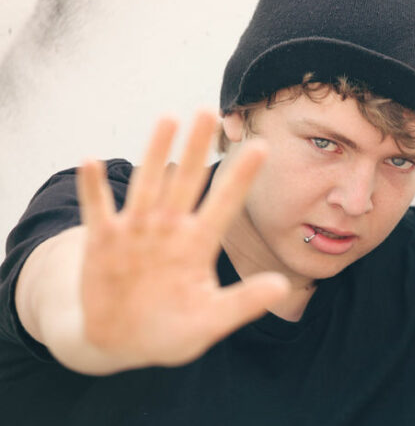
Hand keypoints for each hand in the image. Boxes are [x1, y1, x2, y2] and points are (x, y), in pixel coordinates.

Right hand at [76, 111, 289, 370]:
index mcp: (199, 245)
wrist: (121, 342)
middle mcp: (170, 230)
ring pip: (148, 185)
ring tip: (167, 119)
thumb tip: (283, 286)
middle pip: (187, 182)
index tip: (261, 147)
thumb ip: (243, 303)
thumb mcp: (210, 320)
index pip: (225, 204)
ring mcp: (136, 233)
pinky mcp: (102, 243)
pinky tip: (91, 162)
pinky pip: (98, 211)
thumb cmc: (171, 330)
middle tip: (209, 111)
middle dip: (197, 148)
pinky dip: (93, 190)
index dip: (241, 177)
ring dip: (155, 154)